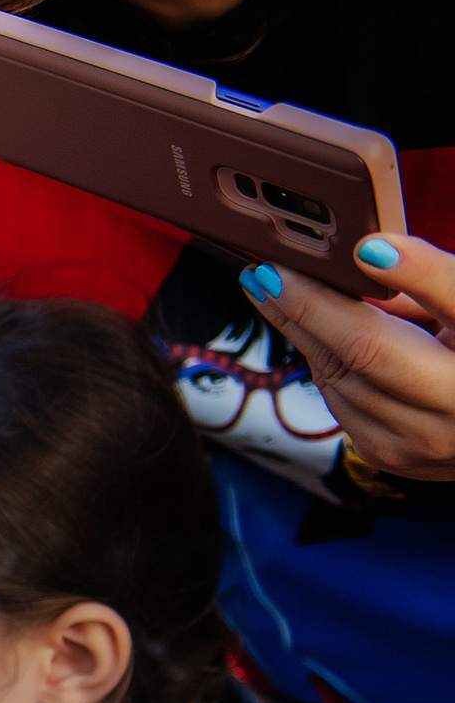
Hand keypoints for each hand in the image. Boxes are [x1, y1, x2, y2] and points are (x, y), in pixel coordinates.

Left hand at [242, 236, 454, 480]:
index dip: (412, 274)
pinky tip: (320, 336)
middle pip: (366, 351)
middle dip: (308, 306)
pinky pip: (338, 398)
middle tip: (266, 270)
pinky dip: (326, 361)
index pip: (451, 305)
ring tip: (280, 290)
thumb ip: (433, 280)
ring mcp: (420, 442)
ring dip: (305, 332)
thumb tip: (371, 253)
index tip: (364, 247)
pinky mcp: (387, 454)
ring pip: (340, 377)